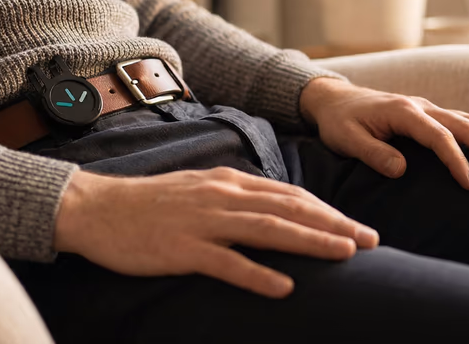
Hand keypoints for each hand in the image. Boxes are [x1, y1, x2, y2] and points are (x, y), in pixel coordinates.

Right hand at [53, 167, 378, 297]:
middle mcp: (223, 197)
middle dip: (334, 225)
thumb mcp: (200, 191)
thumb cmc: (150, 204)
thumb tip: (274, 211)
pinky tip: (285, 286)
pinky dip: (258, 274)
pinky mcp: (183, 249)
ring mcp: (203, 222)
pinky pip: (227, 262)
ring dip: (311, 241)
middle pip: (289, 209)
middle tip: (371, 241)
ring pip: (269, 230)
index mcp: (228, 182)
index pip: (289, 195)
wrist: (97, 208)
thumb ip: (236, 199)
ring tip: (346, 255)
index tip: (357, 227)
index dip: (327, 211)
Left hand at [300, 78, 468, 189]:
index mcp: (402, 111)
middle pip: (463, 124)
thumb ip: (372, 153)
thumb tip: (401, 170)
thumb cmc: (338, 122)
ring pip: (468, 120)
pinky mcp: (428, 114)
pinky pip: (461, 121)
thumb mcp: (346, 140)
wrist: (332, 99)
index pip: (437, 136)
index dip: (456, 160)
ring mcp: (427, 107)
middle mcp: (420, 106)